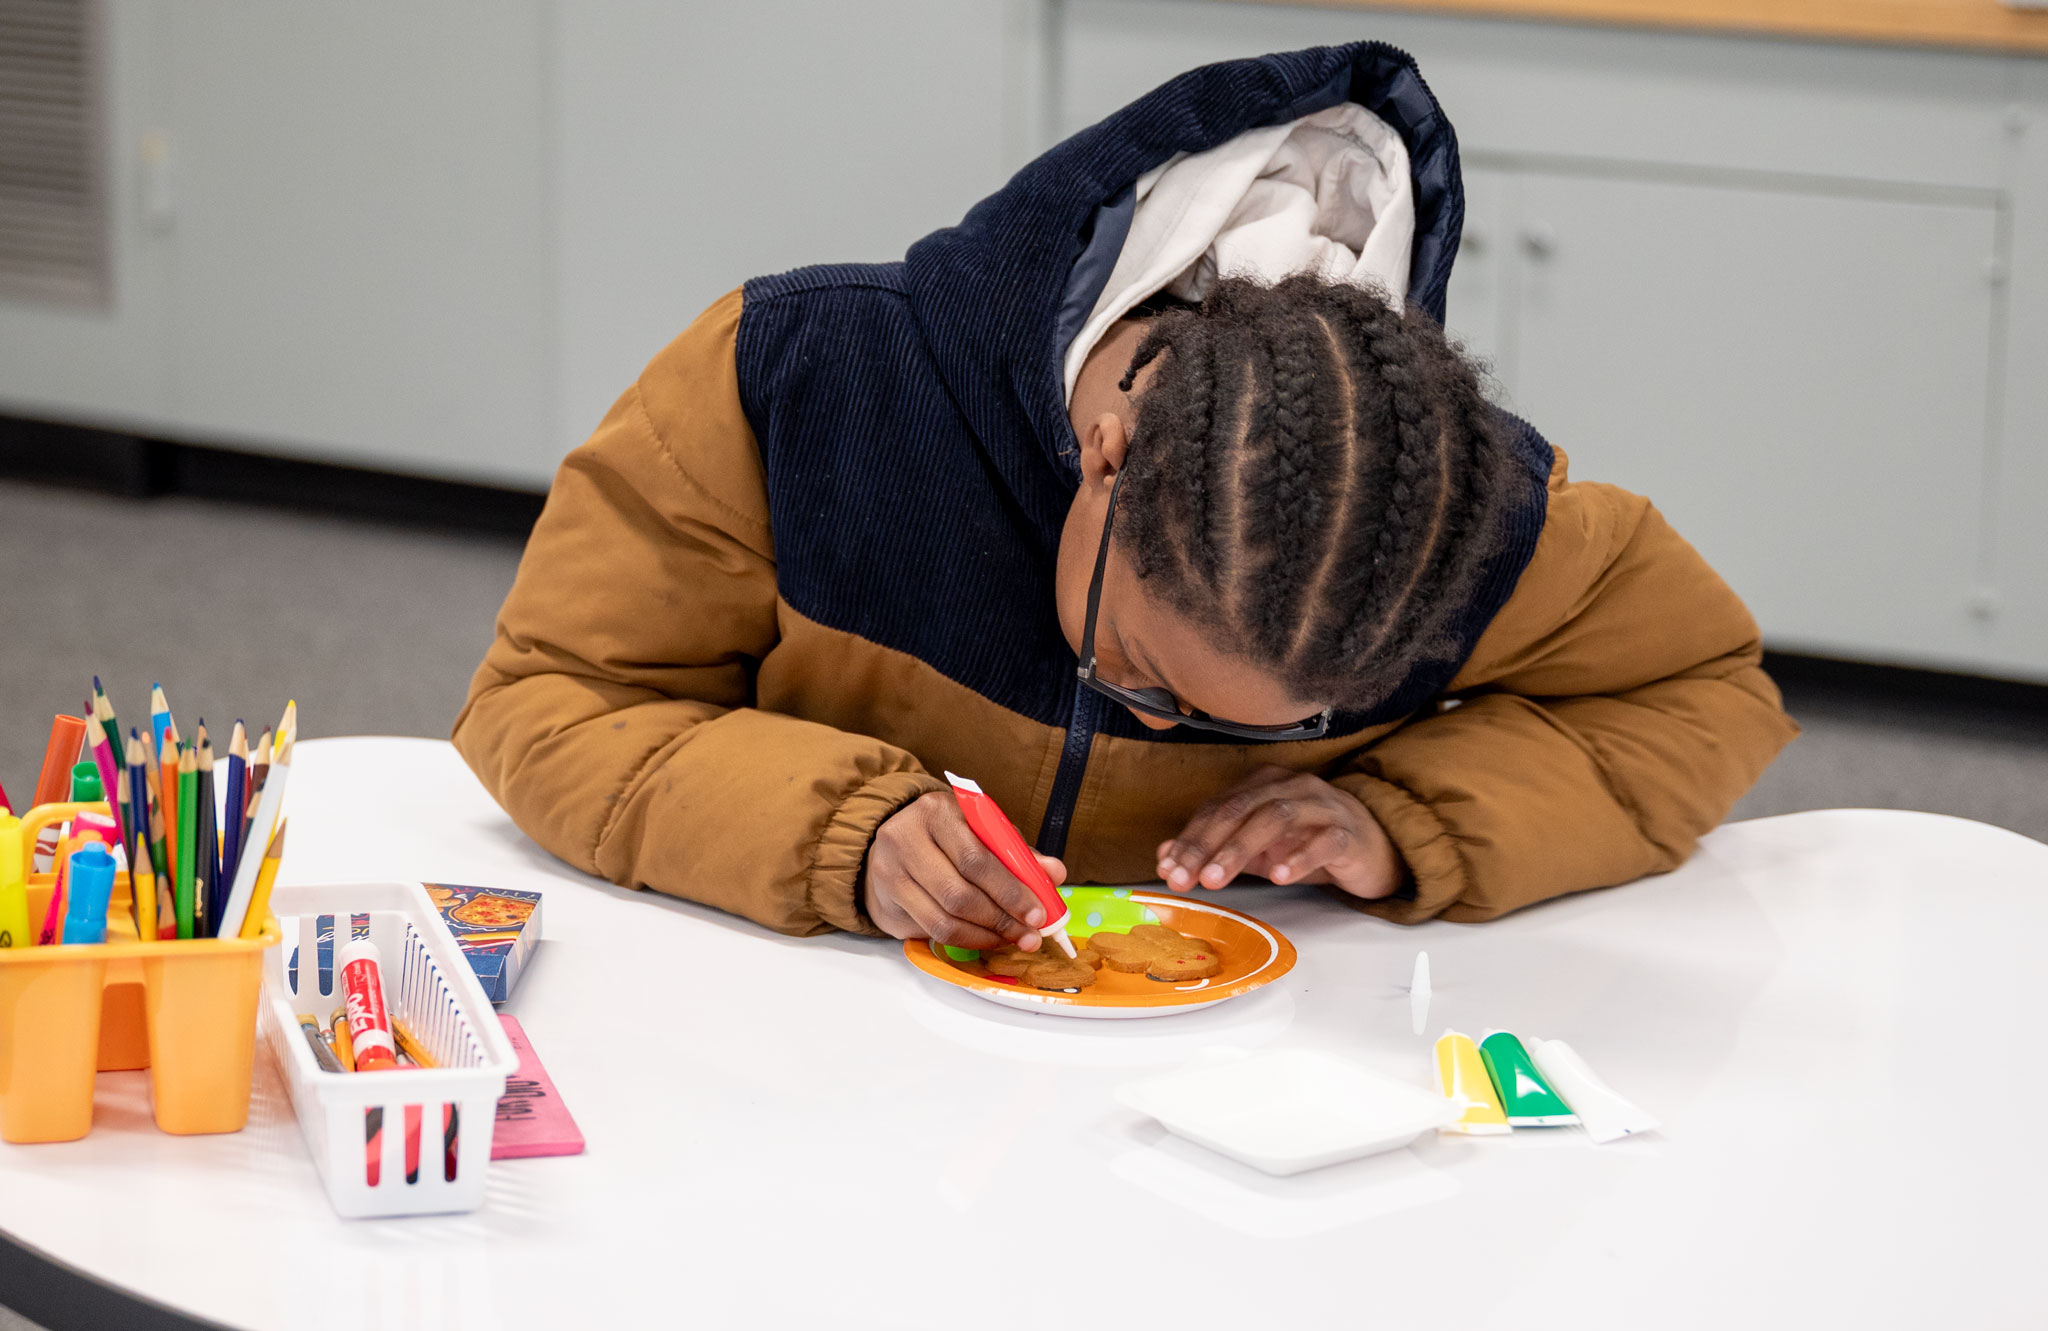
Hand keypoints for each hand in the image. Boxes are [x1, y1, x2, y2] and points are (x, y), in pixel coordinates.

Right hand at [864, 791, 1066, 949]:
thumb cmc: (947, 836)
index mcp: (936, 812)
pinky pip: (932, 932)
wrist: (892, 843)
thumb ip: (1017, 852)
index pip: (975, 858)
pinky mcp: (887, 903)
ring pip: (944, 920)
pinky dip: (966, 940)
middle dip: (1001, 919)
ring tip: (1013, 938)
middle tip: (1030, 934)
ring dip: (986, 935)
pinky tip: (987, 937)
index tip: (1038, 913)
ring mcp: (891, 873)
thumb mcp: (982, 831)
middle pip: (959, 894)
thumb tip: (1055, 873)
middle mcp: (905, 839)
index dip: (1010, 890)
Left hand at [1157, 765, 1404, 900]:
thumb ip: (1217, 848)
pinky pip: (1323, 840)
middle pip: (1241, 808)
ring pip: (1276, 817)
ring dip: (1241, 848)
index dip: (1190, 838)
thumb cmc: (1309, 843)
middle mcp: (1291, 786)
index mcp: (1265, 784)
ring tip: (1218, 879)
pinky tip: (1279, 876)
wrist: (1373, 847)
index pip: (1219, 807)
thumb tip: (1166, 856)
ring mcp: (1322, 805)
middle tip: (1186, 876)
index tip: (1169, 869)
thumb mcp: (1258, 848)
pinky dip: (1298, 856)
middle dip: (1208, 843)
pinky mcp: (1348, 831)